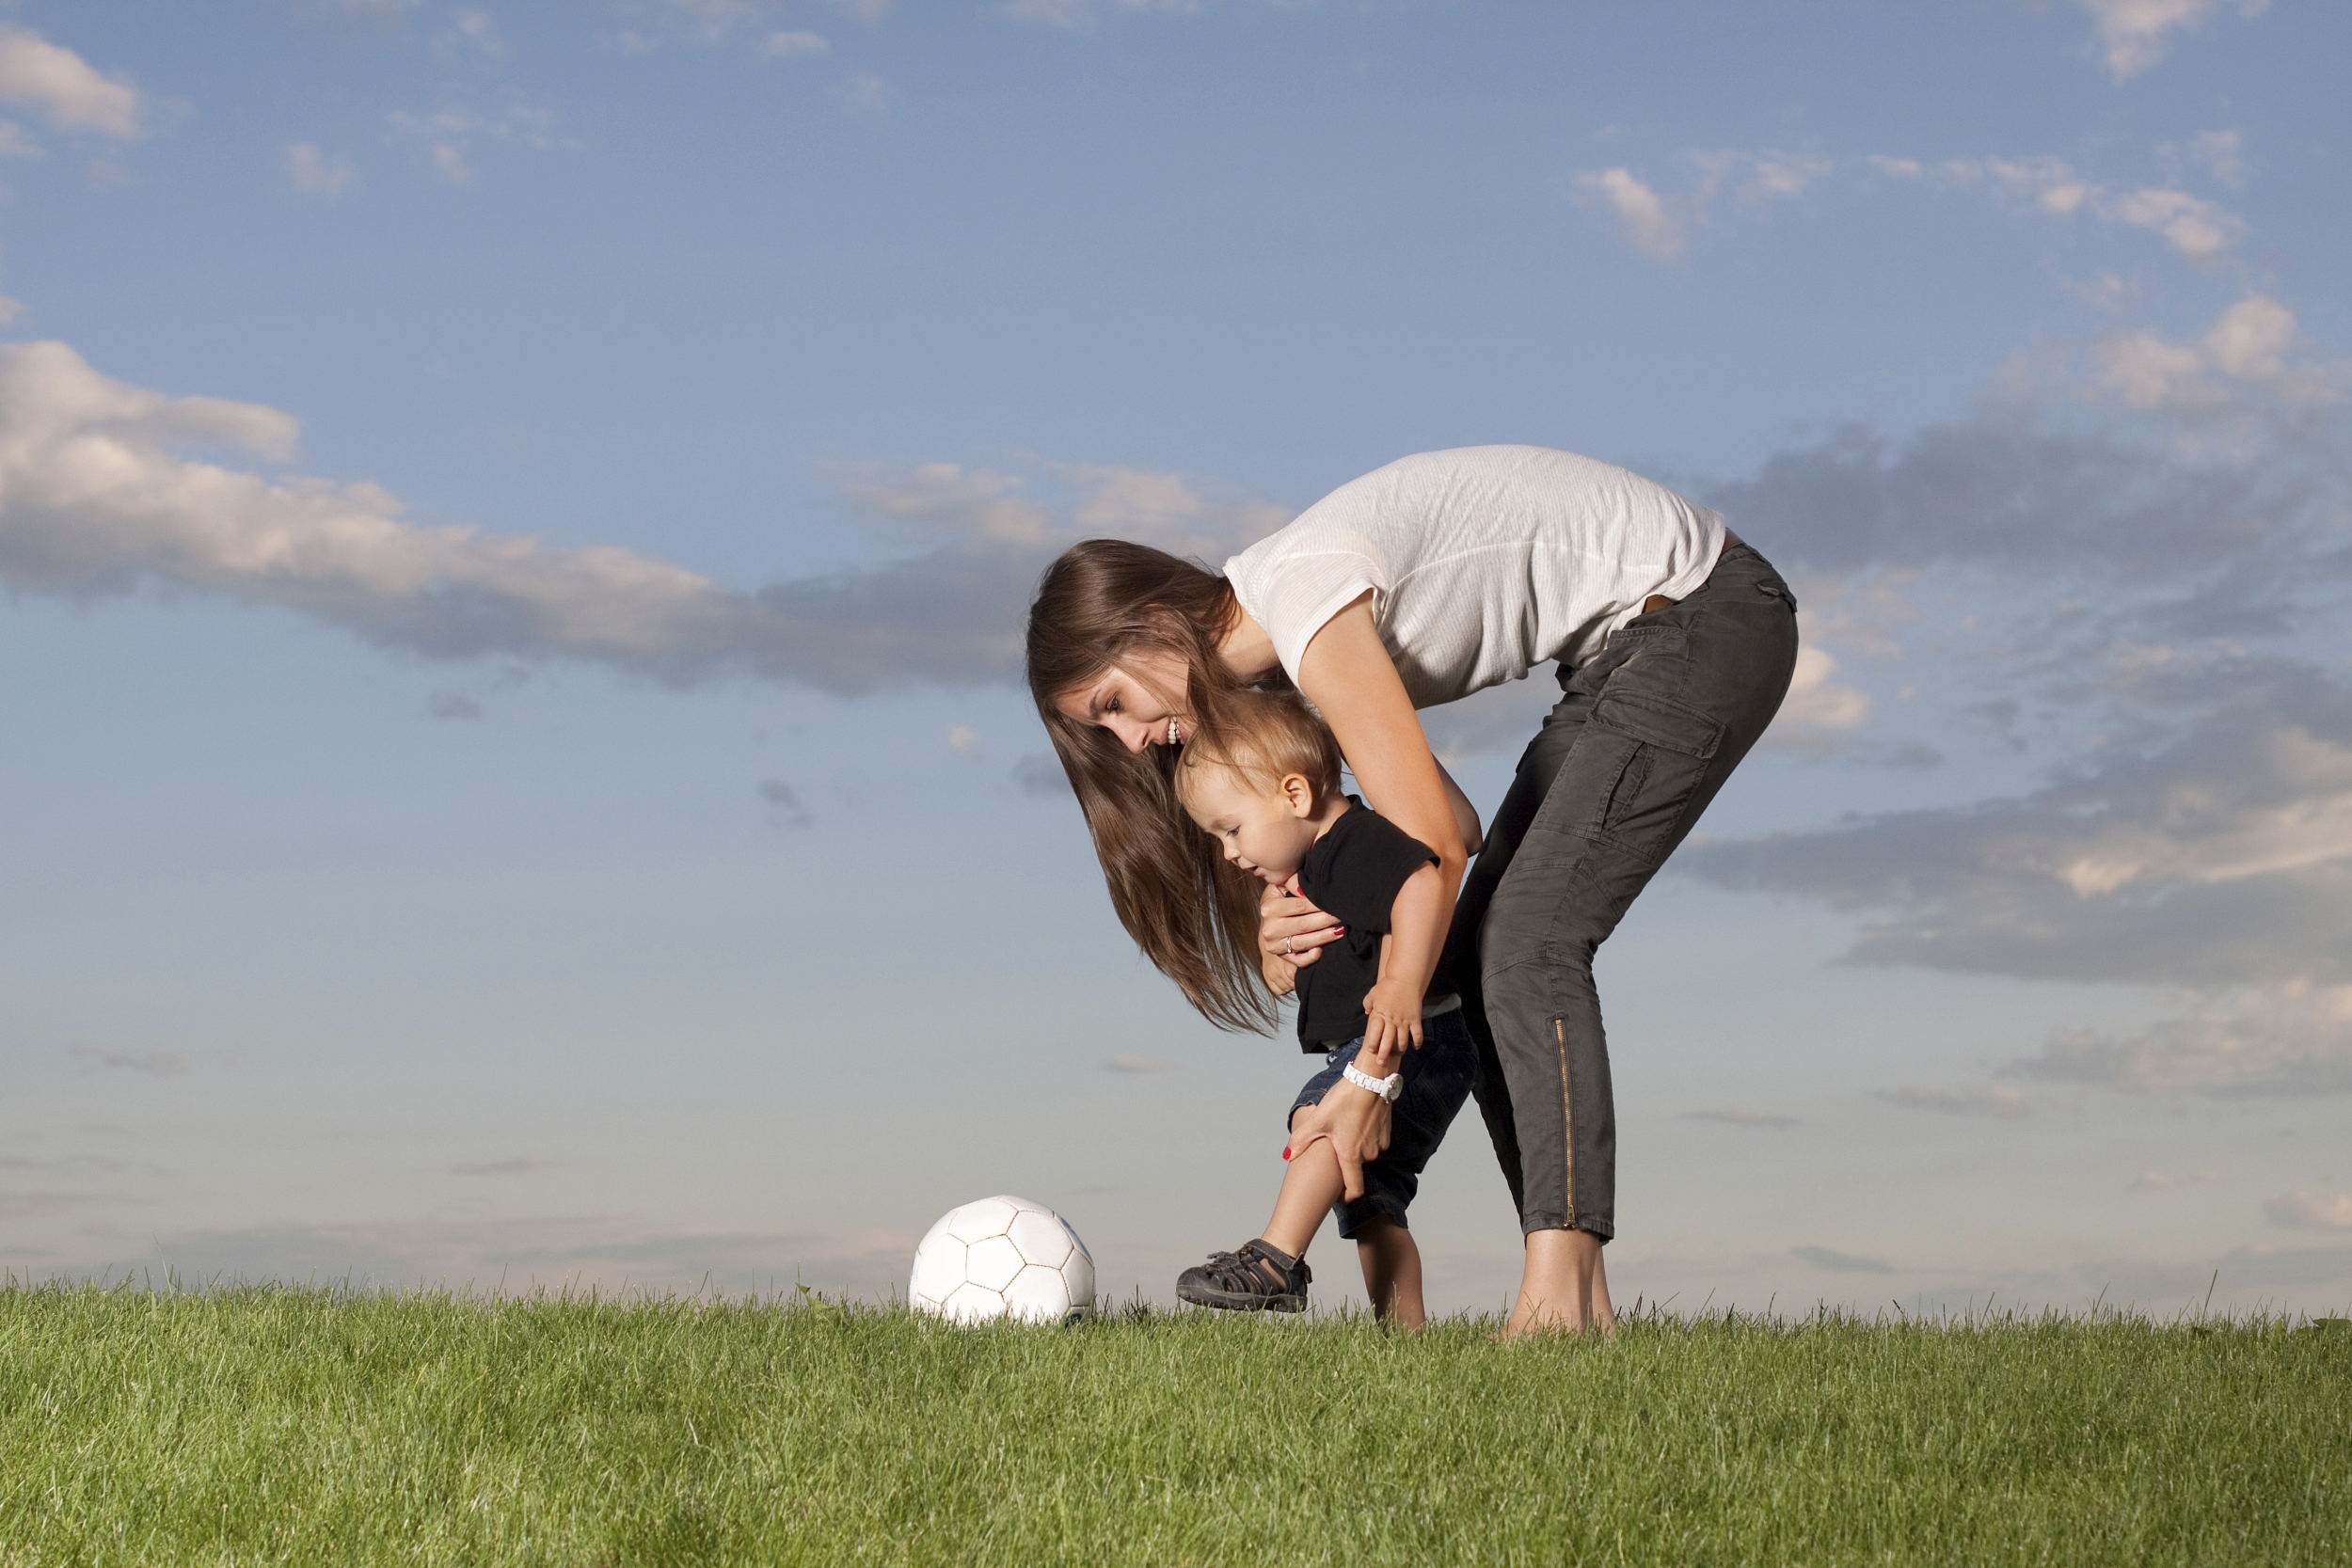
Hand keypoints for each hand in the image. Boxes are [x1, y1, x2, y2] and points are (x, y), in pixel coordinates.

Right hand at [1258, 878, 1345, 984]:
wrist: (1270, 925)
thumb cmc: (1279, 902)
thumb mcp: (1280, 888)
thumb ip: (1291, 882)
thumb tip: (1306, 887)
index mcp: (1269, 908)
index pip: (1299, 906)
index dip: (1319, 904)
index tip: (1334, 901)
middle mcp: (1270, 929)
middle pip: (1304, 925)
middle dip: (1326, 920)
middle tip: (1342, 915)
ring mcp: (1275, 945)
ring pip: (1303, 942)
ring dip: (1324, 937)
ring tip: (1341, 930)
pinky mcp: (1282, 957)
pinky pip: (1299, 960)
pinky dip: (1312, 956)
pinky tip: (1322, 950)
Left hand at [1285, 1080, 1392, 1202]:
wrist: (1371, 1080)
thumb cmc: (1344, 1100)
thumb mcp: (1318, 1119)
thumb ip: (1301, 1140)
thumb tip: (1287, 1156)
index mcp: (1351, 1155)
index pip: (1355, 1190)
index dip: (1346, 1197)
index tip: (1338, 1196)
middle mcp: (1369, 1154)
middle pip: (1357, 1168)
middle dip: (1346, 1163)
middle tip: (1333, 1148)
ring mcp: (1380, 1143)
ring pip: (1366, 1154)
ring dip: (1356, 1149)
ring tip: (1343, 1132)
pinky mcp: (1386, 1132)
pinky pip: (1374, 1142)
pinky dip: (1365, 1138)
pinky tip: (1355, 1123)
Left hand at [1361, 979, 1424, 1053]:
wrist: (1405, 979)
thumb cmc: (1387, 986)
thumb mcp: (1372, 994)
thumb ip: (1368, 1004)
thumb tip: (1367, 1011)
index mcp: (1380, 1015)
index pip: (1374, 1034)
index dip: (1372, 1044)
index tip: (1371, 1049)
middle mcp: (1392, 1020)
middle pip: (1387, 1042)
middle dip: (1383, 1054)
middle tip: (1381, 1063)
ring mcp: (1404, 1021)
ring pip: (1402, 1041)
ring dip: (1400, 1050)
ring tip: (1398, 1054)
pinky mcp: (1415, 1019)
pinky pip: (1417, 1034)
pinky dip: (1417, 1042)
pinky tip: (1415, 1047)